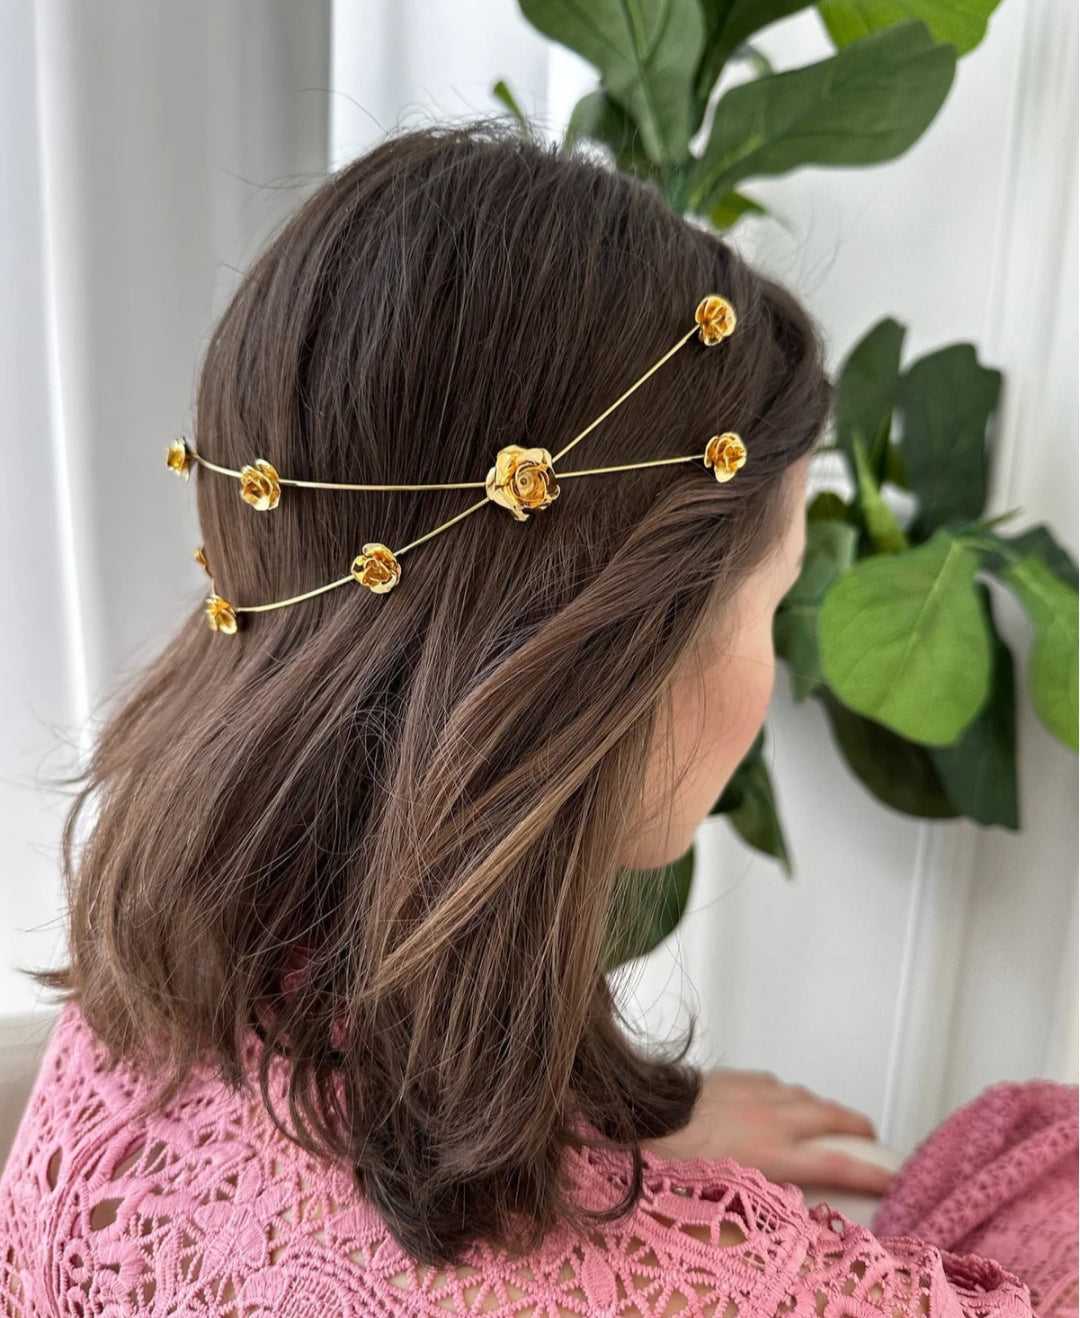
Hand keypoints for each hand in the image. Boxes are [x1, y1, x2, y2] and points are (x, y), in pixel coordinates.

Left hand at [641, 1066, 894, 1195]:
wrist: (646, 1118)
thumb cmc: (679, 1162)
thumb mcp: (730, 1195)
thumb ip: (768, 1194)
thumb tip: (790, 1202)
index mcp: (776, 1154)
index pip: (839, 1165)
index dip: (872, 1172)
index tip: (893, 1176)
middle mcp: (774, 1119)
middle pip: (833, 1118)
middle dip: (859, 1128)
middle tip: (871, 1138)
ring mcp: (758, 1093)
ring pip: (806, 1096)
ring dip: (822, 1109)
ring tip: (829, 1120)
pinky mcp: (739, 1077)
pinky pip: (775, 1083)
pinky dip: (786, 1094)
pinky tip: (781, 1102)